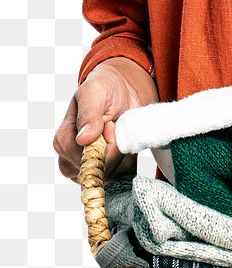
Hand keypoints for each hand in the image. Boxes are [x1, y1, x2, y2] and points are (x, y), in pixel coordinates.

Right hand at [53, 57, 157, 183]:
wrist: (123, 89)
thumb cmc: (103, 88)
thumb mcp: (94, 92)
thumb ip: (88, 114)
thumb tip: (83, 139)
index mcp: (64, 141)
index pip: (85, 158)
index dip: (104, 143)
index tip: (110, 124)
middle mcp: (73, 159)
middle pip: (98, 171)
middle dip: (114, 150)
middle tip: (116, 127)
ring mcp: (90, 167)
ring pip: (111, 177)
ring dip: (122, 157)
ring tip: (119, 134)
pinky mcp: (110, 171)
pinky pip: (122, 179)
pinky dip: (130, 164)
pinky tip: (128, 146)